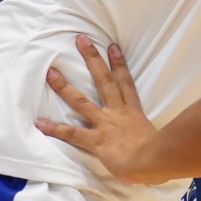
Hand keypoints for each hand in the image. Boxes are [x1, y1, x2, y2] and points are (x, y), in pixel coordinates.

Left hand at [35, 37, 160, 183]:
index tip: (112, 47)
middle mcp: (118, 113)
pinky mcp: (96, 140)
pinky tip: (41, 123)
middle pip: (104, 80)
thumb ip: (152, 135)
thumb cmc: (159, 155)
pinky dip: (56, 129)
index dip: (119, 64)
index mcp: (134, 112)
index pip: (126, 83)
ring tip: (51, 73)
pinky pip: (72, 133)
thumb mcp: (158, 139)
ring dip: (65, 87)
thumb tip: (154, 140)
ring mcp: (105, 124)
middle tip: (82, 40)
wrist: (153, 160)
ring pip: (82, 101)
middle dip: (93, 59)